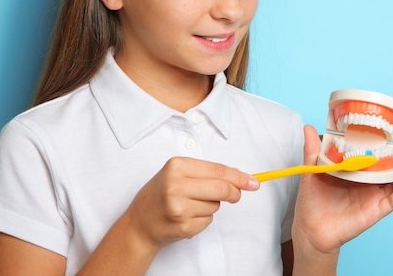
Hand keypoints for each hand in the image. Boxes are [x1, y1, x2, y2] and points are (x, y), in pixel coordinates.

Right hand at [125, 157, 259, 249]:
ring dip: (212, 206)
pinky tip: (188, 217)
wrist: (138, 223)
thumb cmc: (160, 194)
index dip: (240, 177)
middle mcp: (176, 186)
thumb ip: (206, 172)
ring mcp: (179, 208)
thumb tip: (239, 176)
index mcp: (177, 166)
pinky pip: (209, 221)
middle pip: (223, 189)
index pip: (218, 170)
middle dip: (235, 193)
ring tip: (192, 205)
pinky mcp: (183, 226)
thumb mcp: (178, 174)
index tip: (254, 182)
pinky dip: (204, 219)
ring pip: (216, 206)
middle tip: (236, 195)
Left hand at [292, 125, 392, 255]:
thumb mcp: (312, 170)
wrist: (311, 228)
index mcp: (358, 167)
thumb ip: (313, 150)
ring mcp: (374, 194)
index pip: (379, 152)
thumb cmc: (312, 199)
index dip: (390, 144)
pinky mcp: (376, 209)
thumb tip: (308, 127)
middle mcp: (370, 180)